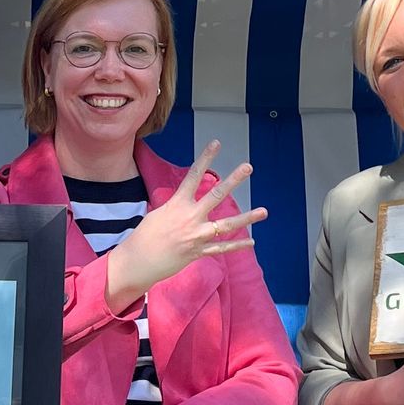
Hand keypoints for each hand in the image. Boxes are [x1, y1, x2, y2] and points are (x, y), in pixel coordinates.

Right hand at [104, 141, 265, 304]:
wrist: (139, 260)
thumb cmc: (146, 235)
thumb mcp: (159, 213)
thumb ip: (178, 206)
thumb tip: (187, 201)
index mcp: (178, 204)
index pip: (194, 175)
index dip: (205, 158)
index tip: (216, 143)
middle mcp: (190, 217)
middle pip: (216, 195)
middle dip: (233, 180)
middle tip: (248, 167)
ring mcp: (196, 236)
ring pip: (226, 225)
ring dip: (247, 218)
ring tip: (264, 211)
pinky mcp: (198, 252)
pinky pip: (222, 248)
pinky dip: (237, 245)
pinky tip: (252, 241)